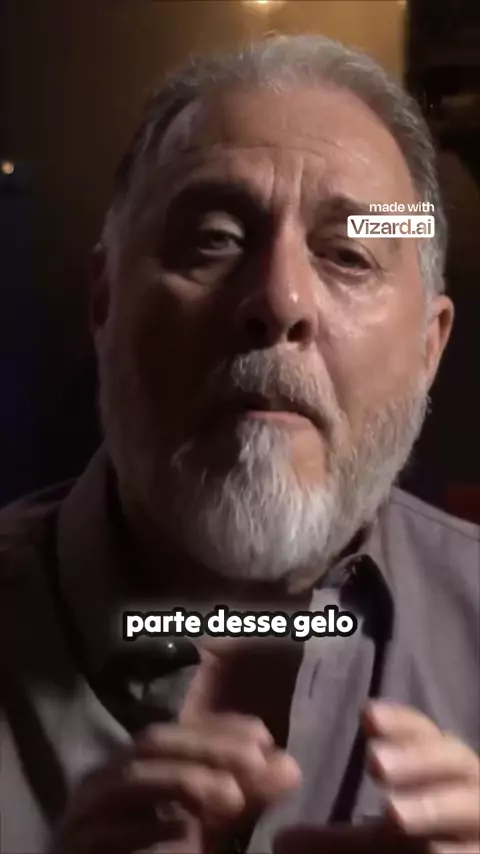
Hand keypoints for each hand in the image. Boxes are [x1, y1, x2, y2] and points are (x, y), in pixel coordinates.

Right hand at [52, 646, 300, 853]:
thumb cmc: (165, 850)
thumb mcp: (214, 822)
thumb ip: (246, 794)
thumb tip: (290, 767)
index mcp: (140, 764)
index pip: (180, 729)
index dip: (222, 728)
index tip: (265, 738)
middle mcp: (108, 777)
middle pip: (153, 741)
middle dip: (208, 747)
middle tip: (257, 764)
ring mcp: (86, 810)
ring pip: (131, 778)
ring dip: (185, 781)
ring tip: (232, 799)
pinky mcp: (77, 843)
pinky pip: (105, 830)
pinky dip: (146, 829)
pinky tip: (184, 837)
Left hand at [274, 701, 478, 853]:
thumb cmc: (420, 847)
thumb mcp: (377, 843)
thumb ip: (334, 840)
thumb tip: (280, 841)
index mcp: (440, 770)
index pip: (424, 732)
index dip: (399, 722)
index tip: (365, 716)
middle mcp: (469, 789)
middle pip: (454, 759)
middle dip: (416, 759)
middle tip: (374, 763)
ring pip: (472, 804)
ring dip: (434, 805)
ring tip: (394, 812)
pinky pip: (477, 850)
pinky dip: (457, 849)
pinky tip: (432, 850)